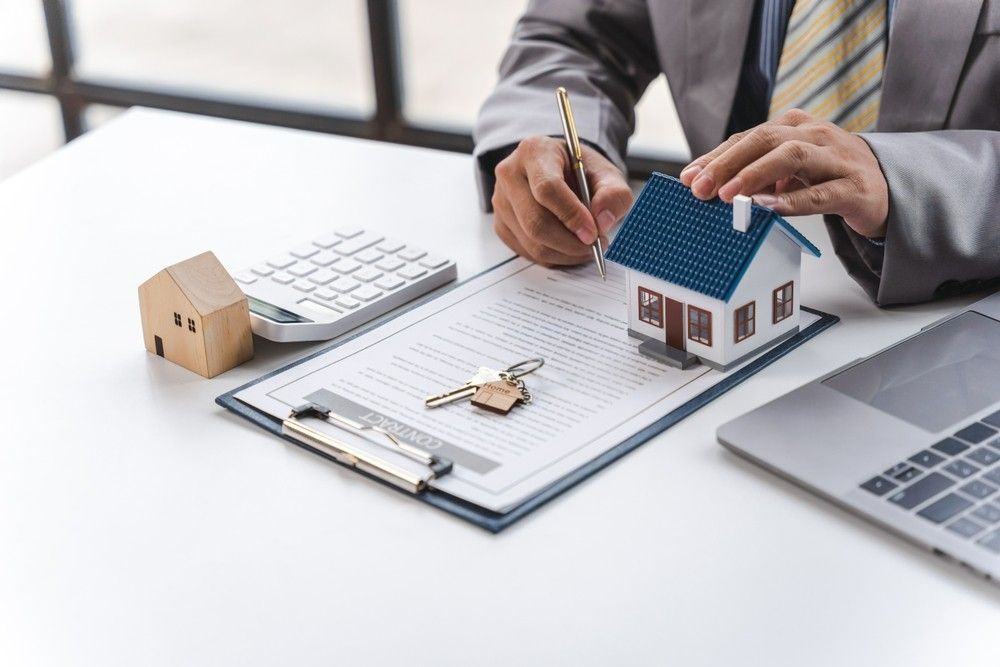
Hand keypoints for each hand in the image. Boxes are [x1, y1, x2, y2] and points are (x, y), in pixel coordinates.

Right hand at [492, 136, 632, 264]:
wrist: (560, 173)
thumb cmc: (580, 172)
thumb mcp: (606, 174)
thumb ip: (614, 194)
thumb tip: (603, 221)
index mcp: (535, 152)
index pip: (547, 188)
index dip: (571, 215)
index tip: (593, 233)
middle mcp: (510, 174)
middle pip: (536, 222)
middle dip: (570, 242)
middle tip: (596, 245)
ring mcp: (501, 202)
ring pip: (532, 243)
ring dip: (566, 253)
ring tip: (587, 246)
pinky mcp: (501, 225)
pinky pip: (528, 252)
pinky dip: (554, 257)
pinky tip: (569, 247)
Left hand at [679, 109, 888, 237]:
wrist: (886, 188)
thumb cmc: (828, 176)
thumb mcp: (787, 171)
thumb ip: (753, 174)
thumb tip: (705, 185)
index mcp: (794, 126)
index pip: (747, 138)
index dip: (715, 157)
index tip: (688, 177)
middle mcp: (815, 135)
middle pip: (765, 140)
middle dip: (728, 163)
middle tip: (700, 188)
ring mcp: (837, 158)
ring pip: (792, 157)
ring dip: (755, 175)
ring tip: (728, 195)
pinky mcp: (855, 187)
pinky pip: (821, 192)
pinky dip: (792, 200)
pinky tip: (768, 208)